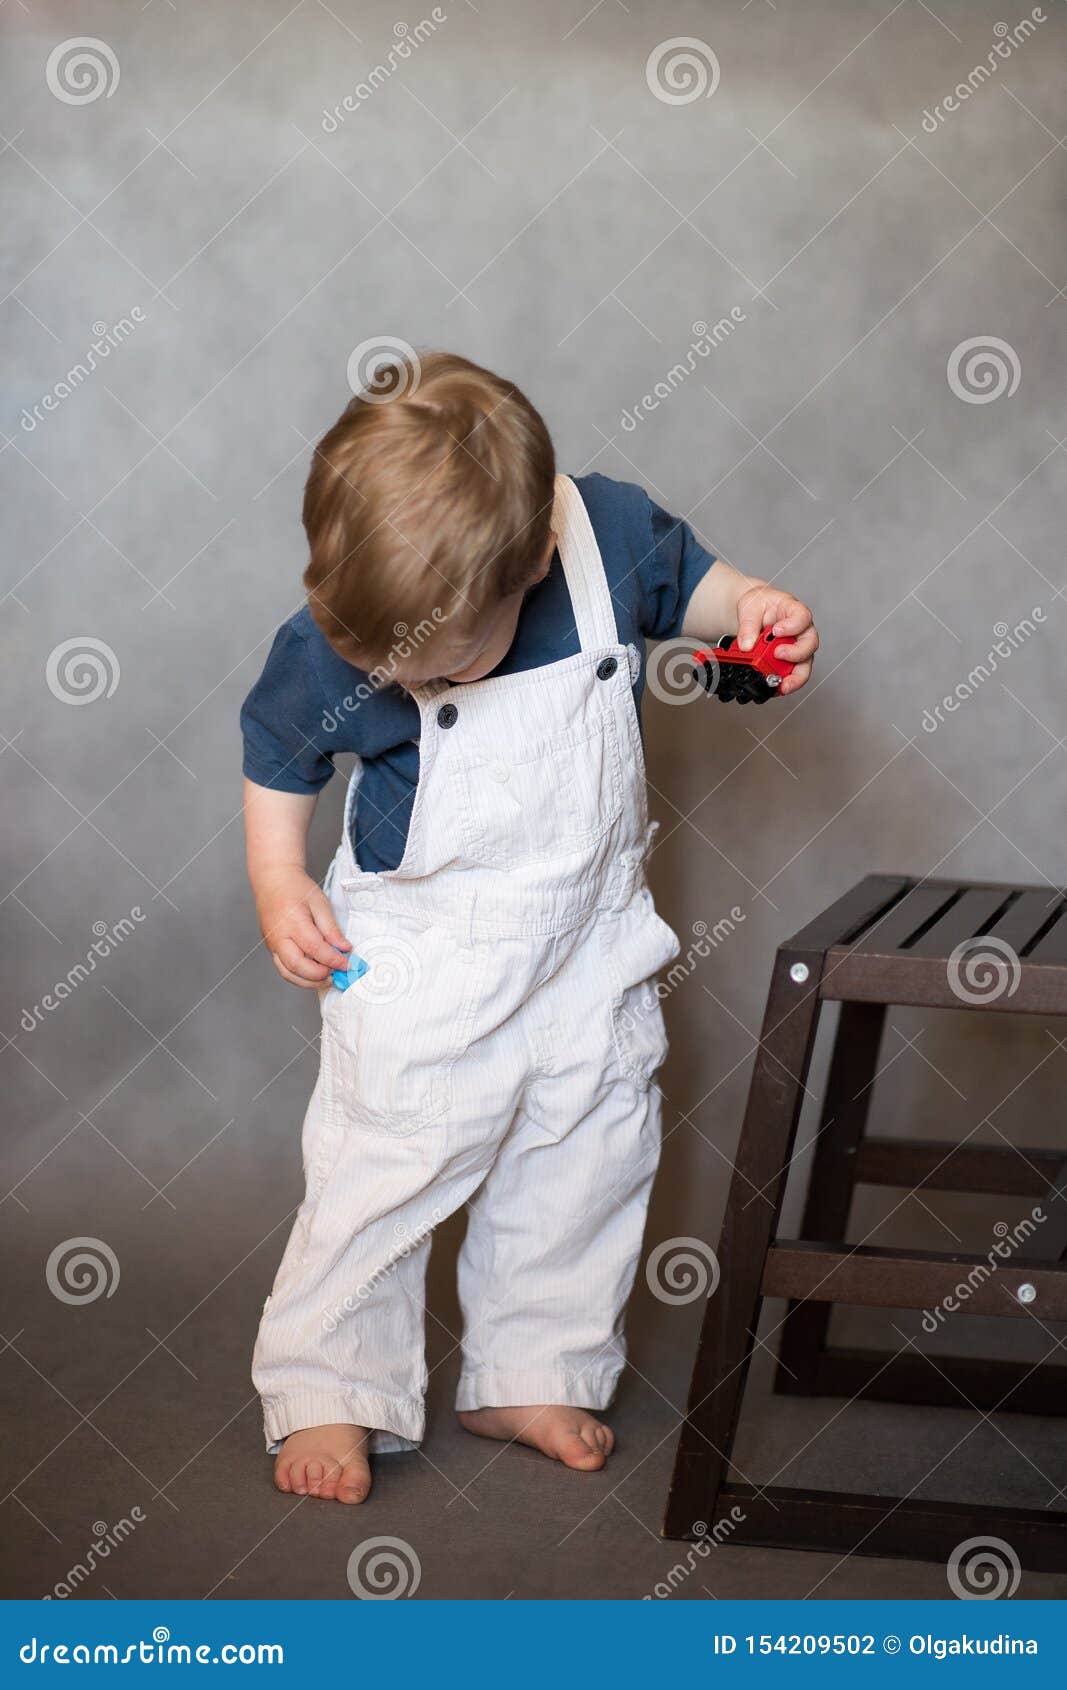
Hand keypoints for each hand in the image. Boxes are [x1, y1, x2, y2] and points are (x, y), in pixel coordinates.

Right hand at [254, 867, 350, 987]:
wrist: (273, 880)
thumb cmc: (296, 888)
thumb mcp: (320, 903)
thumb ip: (331, 928)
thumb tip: (344, 948)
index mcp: (293, 922)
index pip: (315, 948)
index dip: (333, 960)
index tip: (347, 964)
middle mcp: (279, 936)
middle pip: (297, 966)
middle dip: (319, 975)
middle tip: (337, 974)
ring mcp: (272, 944)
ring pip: (287, 973)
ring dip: (308, 982)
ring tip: (327, 978)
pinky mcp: (271, 948)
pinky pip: (283, 968)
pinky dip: (299, 976)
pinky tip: (314, 974)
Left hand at [735, 583, 818, 696]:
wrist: (753, 613)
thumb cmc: (758, 605)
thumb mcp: (749, 608)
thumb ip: (748, 625)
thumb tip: (747, 645)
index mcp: (794, 611)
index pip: (802, 617)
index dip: (793, 626)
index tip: (777, 631)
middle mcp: (800, 631)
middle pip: (809, 644)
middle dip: (796, 654)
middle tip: (778, 655)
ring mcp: (797, 648)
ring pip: (804, 665)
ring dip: (794, 677)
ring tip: (781, 684)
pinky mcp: (789, 662)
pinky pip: (792, 675)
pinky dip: (784, 683)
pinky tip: (775, 688)